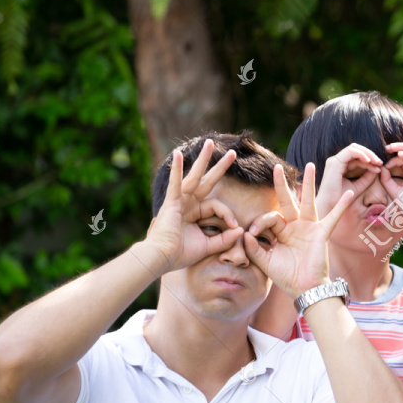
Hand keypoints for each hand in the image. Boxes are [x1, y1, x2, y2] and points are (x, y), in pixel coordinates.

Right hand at [144, 140, 244, 273]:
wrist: (162, 258)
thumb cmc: (181, 254)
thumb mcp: (209, 245)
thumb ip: (225, 238)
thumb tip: (241, 231)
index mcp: (195, 212)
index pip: (217, 205)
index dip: (228, 214)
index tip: (235, 226)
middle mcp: (188, 203)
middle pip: (207, 181)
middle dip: (220, 167)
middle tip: (233, 153)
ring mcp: (179, 200)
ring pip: (194, 176)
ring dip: (203, 159)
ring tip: (210, 143)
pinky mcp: (171, 202)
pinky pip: (176, 183)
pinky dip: (177, 169)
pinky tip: (178, 155)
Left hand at [244, 163, 354, 298]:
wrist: (305, 290)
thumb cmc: (286, 277)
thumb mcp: (265, 263)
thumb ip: (253, 249)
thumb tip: (245, 233)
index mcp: (281, 232)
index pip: (270, 217)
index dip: (260, 222)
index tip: (253, 234)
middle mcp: (295, 226)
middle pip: (287, 201)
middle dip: (281, 184)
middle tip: (276, 167)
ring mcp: (309, 228)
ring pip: (308, 201)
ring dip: (310, 183)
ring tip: (311, 165)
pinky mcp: (321, 234)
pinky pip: (332, 218)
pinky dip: (340, 206)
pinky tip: (348, 194)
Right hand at [315, 143, 381, 216]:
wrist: (330, 207)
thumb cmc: (341, 199)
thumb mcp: (358, 187)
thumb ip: (367, 178)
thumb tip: (378, 169)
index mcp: (340, 165)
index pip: (356, 156)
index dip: (369, 160)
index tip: (379, 167)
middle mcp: (336, 161)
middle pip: (355, 149)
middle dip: (369, 154)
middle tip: (380, 162)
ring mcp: (334, 161)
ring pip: (353, 148)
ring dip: (367, 153)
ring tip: (376, 162)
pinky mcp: (335, 163)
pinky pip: (350, 152)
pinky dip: (361, 155)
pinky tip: (369, 161)